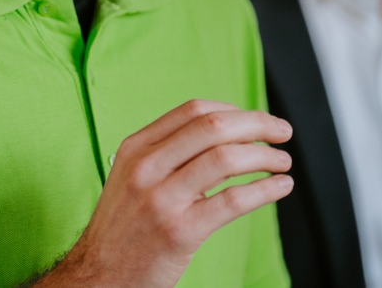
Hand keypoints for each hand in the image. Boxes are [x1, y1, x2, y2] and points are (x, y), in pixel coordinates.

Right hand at [31, 100, 292, 287]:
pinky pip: (232, 201)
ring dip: (265, 155)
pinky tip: (279, 187)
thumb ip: (166, 154)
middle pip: (213, 127)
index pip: (193, 111)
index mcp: (135, 148)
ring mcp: (161, 199)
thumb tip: (223, 134)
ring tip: (282, 162)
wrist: (99, 274)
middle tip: (281, 132)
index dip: (234, 110)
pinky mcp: (180, 231)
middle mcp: (146, 167)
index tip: (256, 120)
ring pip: (226, 159)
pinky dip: (265, 189)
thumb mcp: (131, 177)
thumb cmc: (123, 228)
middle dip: (258, 124)